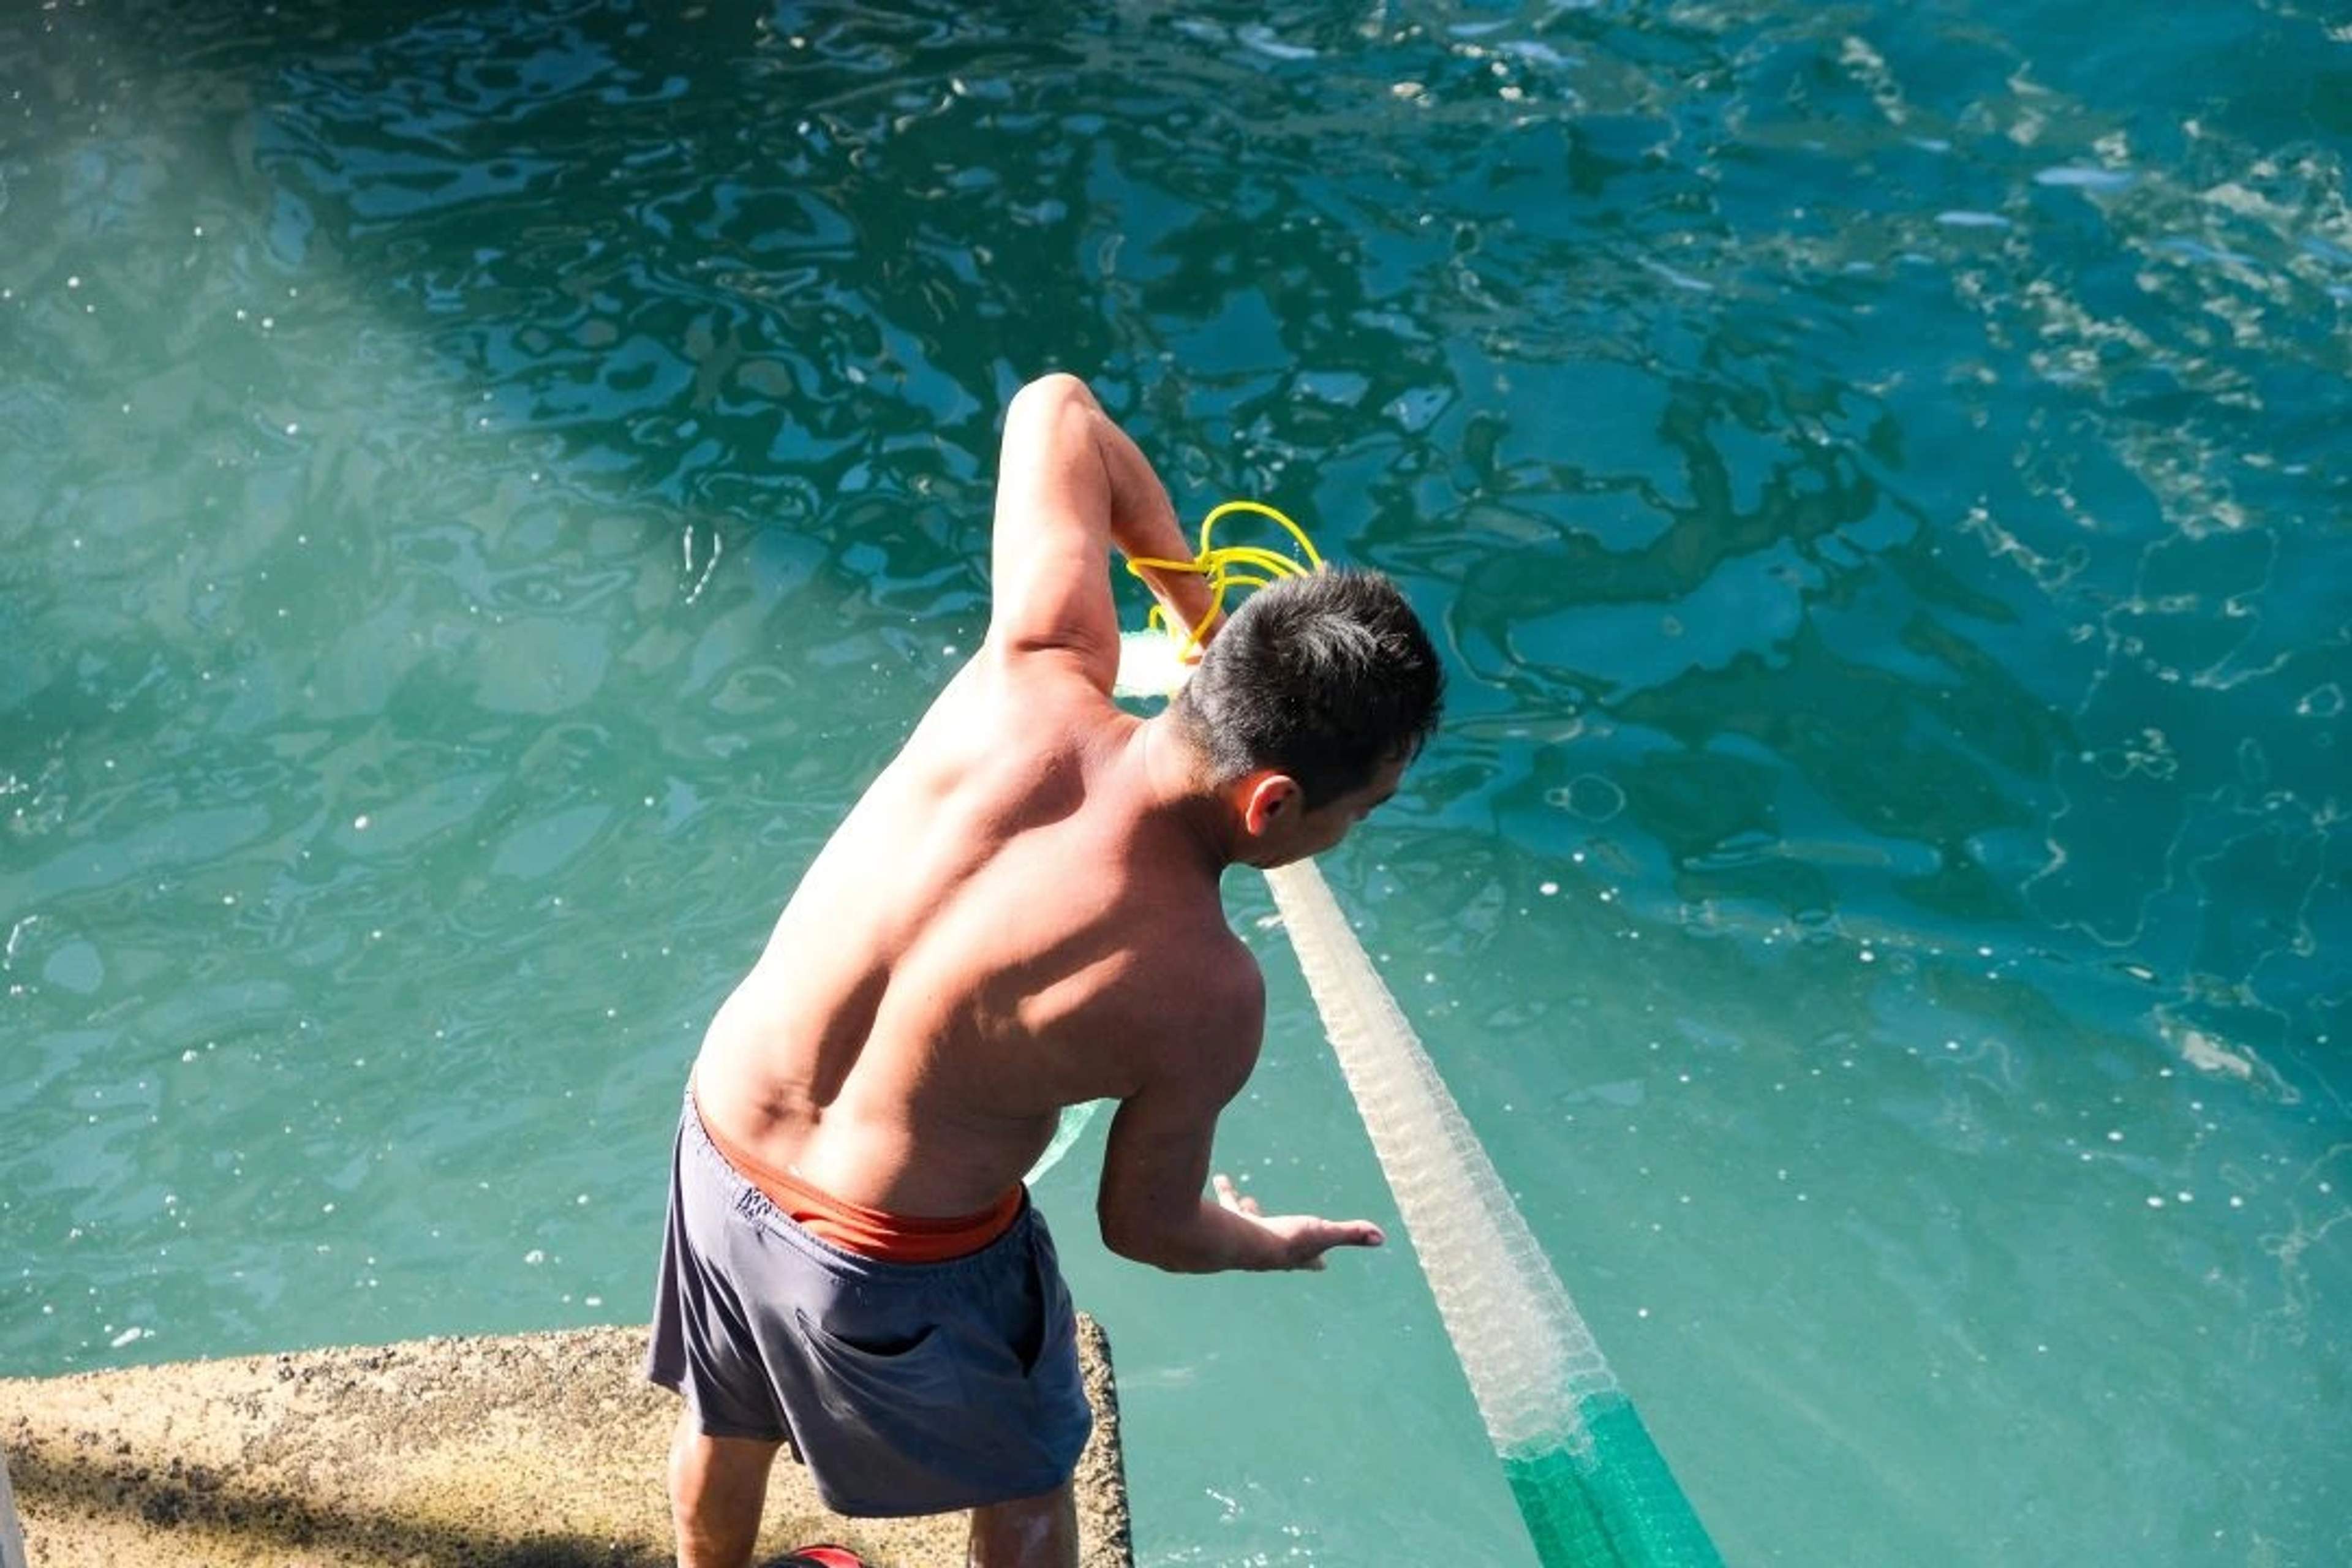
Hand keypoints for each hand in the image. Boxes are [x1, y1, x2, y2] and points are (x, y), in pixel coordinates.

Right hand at [1213, 1174, 1385, 1270]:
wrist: (1241, 1242)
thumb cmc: (1286, 1239)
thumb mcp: (1323, 1233)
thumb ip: (1351, 1233)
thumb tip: (1381, 1237)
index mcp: (1294, 1255)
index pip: (1310, 1260)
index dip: (1317, 1261)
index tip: (1323, 1265)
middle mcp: (1268, 1249)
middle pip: (1275, 1238)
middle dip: (1274, 1228)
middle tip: (1282, 1227)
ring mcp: (1245, 1238)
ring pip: (1246, 1219)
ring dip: (1242, 1204)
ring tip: (1238, 1192)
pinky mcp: (1226, 1225)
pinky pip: (1226, 1206)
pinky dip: (1226, 1192)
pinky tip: (1222, 1179)